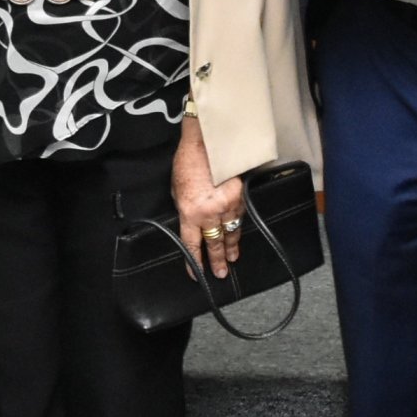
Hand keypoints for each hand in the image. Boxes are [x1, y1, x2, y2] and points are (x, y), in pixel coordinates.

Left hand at [171, 121, 246, 278]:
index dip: (195, 262)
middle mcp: (210, 213)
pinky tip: (238, 234)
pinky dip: (238, 227)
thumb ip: (184, 208)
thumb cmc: (187, 162)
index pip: (192, 244)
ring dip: (231, 246)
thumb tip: (190, 219)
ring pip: (231, 232)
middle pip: (215, 243)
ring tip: (232, 258)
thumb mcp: (177, 189)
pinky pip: (239, 217)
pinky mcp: (240, 197)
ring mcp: (228, 205)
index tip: (197, 274)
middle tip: (221, 273)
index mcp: (190, 212)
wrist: (208, 142)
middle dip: (218, 260)